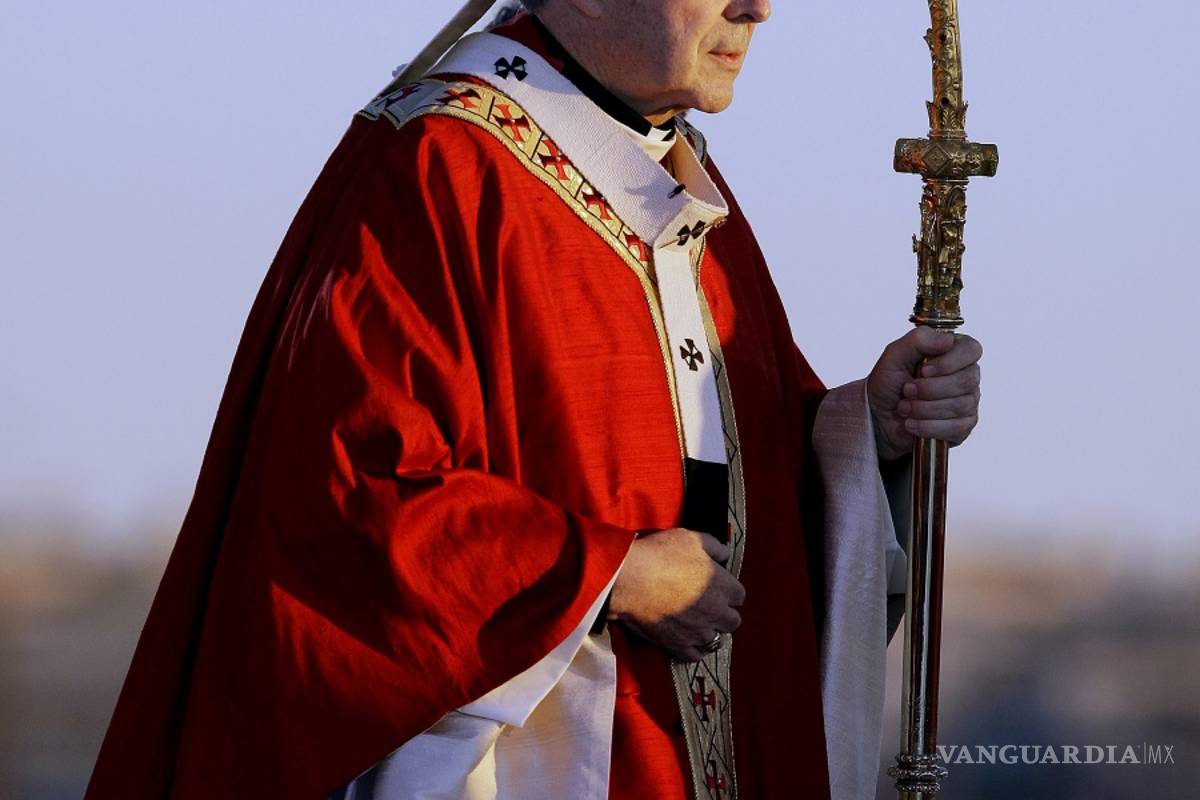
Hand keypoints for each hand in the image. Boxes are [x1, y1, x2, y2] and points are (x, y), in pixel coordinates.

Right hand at [608, 528, 744, 662]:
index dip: (727, 589)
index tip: (717, 586)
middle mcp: (716, 612)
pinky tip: (688, 640)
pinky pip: (695, 655)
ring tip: (696, 623)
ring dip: (708, 631)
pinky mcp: (678, 645)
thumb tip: (724, 553)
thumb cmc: (660, 555)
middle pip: (732, 621)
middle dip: (723, 613)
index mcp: (723, 586)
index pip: (739, 595)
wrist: (629, 579)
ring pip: (715, 639)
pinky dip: (694, 649)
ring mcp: (697, 632)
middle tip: (709, 606)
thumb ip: (714, 546)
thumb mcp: (691, 538)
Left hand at [866, 327, 982, 461]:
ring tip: (904, 407)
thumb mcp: (895, 354)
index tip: (924, 370)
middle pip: (966, 381)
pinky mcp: (963, 426)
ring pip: (960, 405)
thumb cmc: (889, 382)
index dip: (949, 362)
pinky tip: (911, 423)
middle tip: (907, 390)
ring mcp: (968, 402)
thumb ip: (919, 339)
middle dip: (930, 389)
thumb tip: (948, 340)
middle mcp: (966, 376)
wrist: (878, 415)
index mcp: (954, 352)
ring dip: (924, 408)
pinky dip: (927, 426)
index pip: (972, 350)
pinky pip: (956, 428)